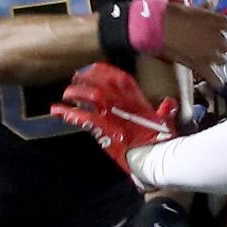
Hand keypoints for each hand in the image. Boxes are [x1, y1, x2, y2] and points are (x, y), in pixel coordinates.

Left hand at [51, 63, 178, 173]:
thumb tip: (170, 103)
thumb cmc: (163, 141)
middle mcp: (123, 103)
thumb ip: (167, 110)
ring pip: (89, 96)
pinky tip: (56, 111)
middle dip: (86, 78)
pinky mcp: (104, 130)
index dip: (104, 70)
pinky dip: (67, 114)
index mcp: (137, 99)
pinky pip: (82, 118)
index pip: (119, 77)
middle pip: (100, 82)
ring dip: (75, 93)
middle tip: (76, 79)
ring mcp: (113, 115)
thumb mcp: (167, 122)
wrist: (157, 158)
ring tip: (66, 94)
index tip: (93, 68)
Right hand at [161, 3, 226, 86]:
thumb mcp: (195, 8)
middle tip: (216, 45)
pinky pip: (214, 78)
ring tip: (211, 58)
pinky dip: (217, 81)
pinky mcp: (200, 66)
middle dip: (224, 47)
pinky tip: (218, 82)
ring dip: (219, 59)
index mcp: (221, 23)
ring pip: (223, 61)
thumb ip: (208, 7)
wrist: (160, 27)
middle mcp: (220, 39)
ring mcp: (211, 54)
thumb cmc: (176, 14)